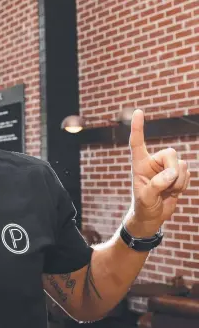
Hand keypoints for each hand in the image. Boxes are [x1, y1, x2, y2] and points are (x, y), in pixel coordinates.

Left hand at [128, 109, 189, 234]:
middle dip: (173, 170)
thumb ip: (157, 185)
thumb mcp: (146, 198)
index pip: (137, 142)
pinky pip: (188, 174)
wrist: (152, 216)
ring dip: (178, 182)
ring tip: (167, 192)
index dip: (138, 127)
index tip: (138, 111)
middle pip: (170, 153)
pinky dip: (184, 185)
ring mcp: (166, 168)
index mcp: (139, 163)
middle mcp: (153, 162)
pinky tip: (173, 192)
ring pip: (182, 165)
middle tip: (168, 186)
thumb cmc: (143, 206)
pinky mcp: (177, 174)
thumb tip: (172, 173)